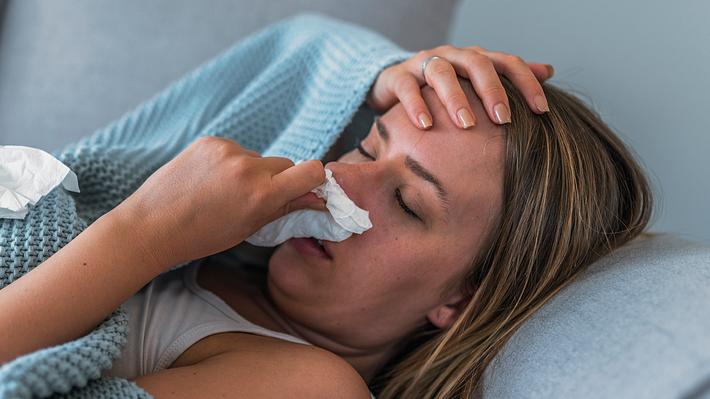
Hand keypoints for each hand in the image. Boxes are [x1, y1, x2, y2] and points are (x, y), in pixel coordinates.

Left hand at [113, 136, 326, 266]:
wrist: (152, 226)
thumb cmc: (201, 236)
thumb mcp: (249, 228)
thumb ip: (284, 208)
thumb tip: (315, 197)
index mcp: (262, 195)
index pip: (311, 171)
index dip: (314, 180)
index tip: (307, 189)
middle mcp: (248, 168)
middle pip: (285, 164)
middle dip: (279, 180)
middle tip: (257, 198)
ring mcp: (227, 151)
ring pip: (258, 158)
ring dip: (252, 172)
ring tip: (224, 191)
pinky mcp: (210, 141)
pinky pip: (235, 150)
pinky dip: (230, 163)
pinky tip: (210, 180)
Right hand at [367, 45, 553, 128]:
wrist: (396, 84)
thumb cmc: (442, 88)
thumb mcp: (475, 83)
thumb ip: (508, 77)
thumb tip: (549, 71)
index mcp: (475, 58)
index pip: (507, 63)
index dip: (527, 83)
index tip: (542, 111)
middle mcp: (452, 56)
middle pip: (477, 64)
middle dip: (492, 91)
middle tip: (503, 119)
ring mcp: (424, 63)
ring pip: (442, 72)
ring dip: (456, 98)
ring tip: (466, 124)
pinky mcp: (398, 76)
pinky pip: (407, 86)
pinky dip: (416, 105)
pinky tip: (425, 126)